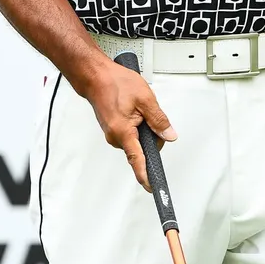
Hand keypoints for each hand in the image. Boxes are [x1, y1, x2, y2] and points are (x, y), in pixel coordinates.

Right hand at [82, 60, 176, 191]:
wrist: (95, 76)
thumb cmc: (114, 83)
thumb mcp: (145, 98)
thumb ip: (159, 120)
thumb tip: (169, 135)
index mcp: (123, 132)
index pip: (138, 160)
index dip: (146, 176)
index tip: (153, 188)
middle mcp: (115, 137)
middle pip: (142, 148)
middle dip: (152, 135)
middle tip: (150, 114)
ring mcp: (112, 133)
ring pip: (137, 140)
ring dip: (143, 127)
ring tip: (137, 107)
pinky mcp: (112, 129)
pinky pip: (130, 133)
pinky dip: (136, 124)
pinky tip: (132, 109)